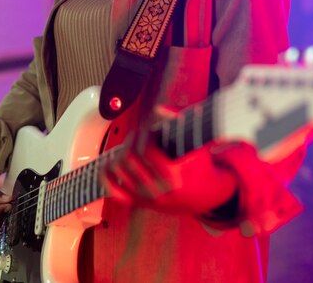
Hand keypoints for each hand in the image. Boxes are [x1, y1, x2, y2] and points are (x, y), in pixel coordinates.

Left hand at [102, 131, 237, 216]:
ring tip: (129, 143)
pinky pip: (114, 192)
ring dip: (120, 151)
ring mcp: (147, 199)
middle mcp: (158, 191)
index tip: (147, 127)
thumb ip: (179, 120)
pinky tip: (108, 163)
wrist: (206, 195)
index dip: (143, 133)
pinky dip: (106, 177)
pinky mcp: (140, 203)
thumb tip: (157, 109)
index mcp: (174, 176)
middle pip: (130, 158)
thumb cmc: (201, 164)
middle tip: (138, 132)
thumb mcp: (197, 141)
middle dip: (131, 139)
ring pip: (119, 171)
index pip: (145, 150)